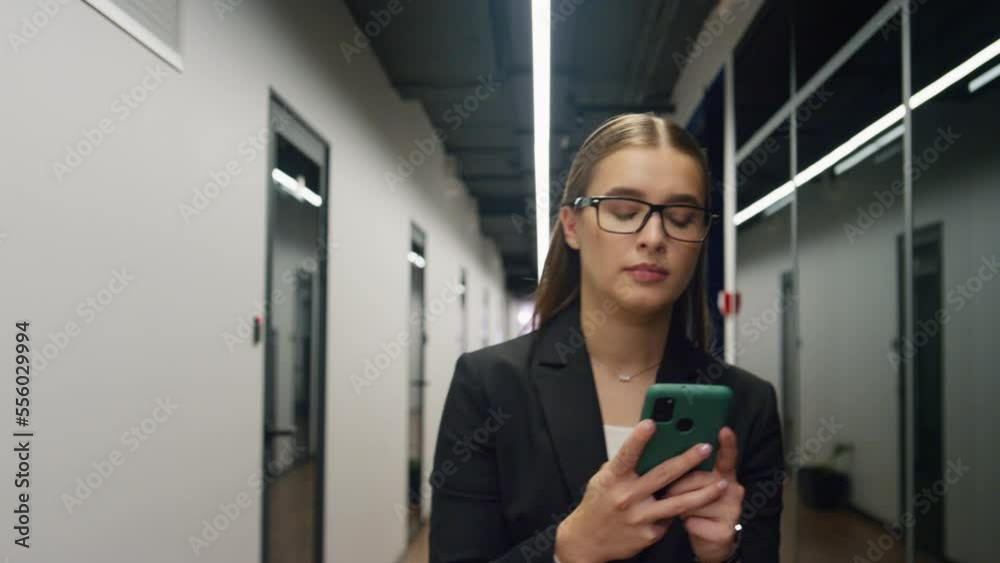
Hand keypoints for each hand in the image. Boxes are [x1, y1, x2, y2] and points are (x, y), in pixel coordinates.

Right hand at [554, 419, 728, 562]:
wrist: (587, 541)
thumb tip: (646, 447)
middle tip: (706, 448)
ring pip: (678, 503)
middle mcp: (627, 497)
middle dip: (688, 460)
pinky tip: (691, 507)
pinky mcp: (648, 534)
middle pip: (663, 475)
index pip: (627, 455)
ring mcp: (639, 517)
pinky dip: (680, 512)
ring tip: (721, 484)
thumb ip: (623, 466)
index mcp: (614, 478)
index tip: (652, 423)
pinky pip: (669, 520)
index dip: (639, 439)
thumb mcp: (603, 480)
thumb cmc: (597, 504)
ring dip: (703, 493)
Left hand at [665, 427, 743, 562]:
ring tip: (682, 510)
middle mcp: (733, 489)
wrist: (709, 543)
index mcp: (724, 474)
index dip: (727, 444)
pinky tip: (691, 525)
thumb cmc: (695, 508)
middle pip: (700, 480)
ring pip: (694, 502)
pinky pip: (693, 523)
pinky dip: (685, 525)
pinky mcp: (725, 531)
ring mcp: (732, 510)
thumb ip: (689, 471)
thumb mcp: (693, 486)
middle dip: (677, 487)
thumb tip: (668, 457)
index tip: (724, 430)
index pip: (727, 457)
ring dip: (680, 507)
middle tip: (668, 493)